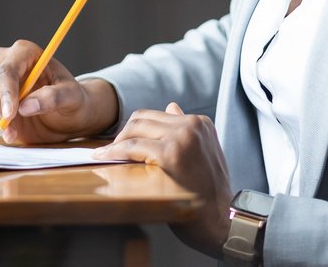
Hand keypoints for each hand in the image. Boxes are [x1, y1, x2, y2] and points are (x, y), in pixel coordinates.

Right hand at [0, 40, 117, 143]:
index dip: (5, 94)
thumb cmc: (71, 100)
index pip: (6, 71)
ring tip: (8, 135)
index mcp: (24, 52)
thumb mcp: (71, 98)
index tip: (10, 117)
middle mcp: (3, 60)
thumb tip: (27, 106)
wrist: (64, 113)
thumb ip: (52, 98)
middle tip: (11, 135)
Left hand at [93, 103, 232, 255]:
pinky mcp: (170, 155)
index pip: (156, 115)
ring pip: (135, 130)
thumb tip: (171, 106)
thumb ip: (188, 131)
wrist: (223, 220)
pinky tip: (106, 159)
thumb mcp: (206, 154)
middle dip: (123, 134)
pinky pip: (132, 147)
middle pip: (143, 119)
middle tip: (110, 150)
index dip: (135, 129)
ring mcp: (182, 138)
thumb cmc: (211, 193)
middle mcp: (192, 125)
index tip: (122, 141)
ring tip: (105, 155)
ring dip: (116, 143)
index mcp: (200, 123)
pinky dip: (115, 152)